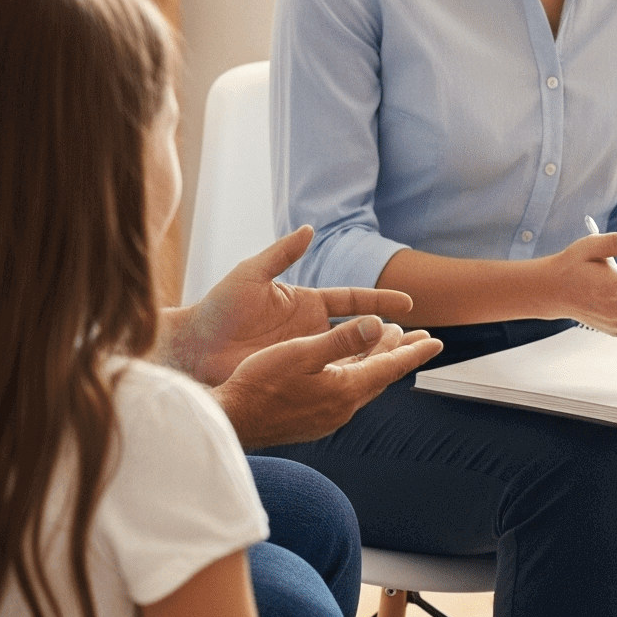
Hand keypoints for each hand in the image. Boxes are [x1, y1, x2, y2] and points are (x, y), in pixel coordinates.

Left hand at [165, 224, 417, 388]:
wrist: (193, 349)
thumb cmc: (217, 309)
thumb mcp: (251, 275)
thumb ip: (282, 253)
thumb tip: (309, 229)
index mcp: (306, 302)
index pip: (353, 300)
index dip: (380, 302)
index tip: (408, 305)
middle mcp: (309, 328)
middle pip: (360, 330)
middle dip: (391, 335)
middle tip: (424, 338)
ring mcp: (303, 353)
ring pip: (350, 357)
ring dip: (377, 360)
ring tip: (407, 362)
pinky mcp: (293, 376)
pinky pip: (330, 379)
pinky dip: (353, 381)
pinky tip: (372, 386)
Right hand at [212, 315, 442, 449]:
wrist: (230, 422)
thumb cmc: (259, 384)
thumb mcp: (301, 353)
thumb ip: (342, 340)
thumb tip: (379, 324)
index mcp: (345, 390)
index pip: (390, 367)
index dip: (414, 352)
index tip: (438, 342)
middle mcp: (342, 407)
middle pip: (380, 375)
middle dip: (400, 353)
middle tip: (422, 337)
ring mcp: (328, 417)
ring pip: (364, 384)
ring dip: (377, 361)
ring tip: (389, 343)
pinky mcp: (314, 420)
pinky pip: (347, 392)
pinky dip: (358, 373)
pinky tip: (352, 367)